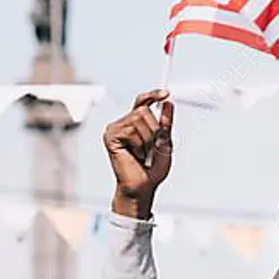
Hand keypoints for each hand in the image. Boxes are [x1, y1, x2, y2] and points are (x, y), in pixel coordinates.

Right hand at [102, 89, 174, 218]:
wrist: (143, 185)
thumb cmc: (152, 167)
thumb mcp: (165, 141)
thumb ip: (165, 122)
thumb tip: (168, 102)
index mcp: (136, 123)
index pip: (142, 102)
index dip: (153, 95)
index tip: (165, 93)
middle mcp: (123, 123)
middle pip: (144, 110)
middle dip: (155, 130)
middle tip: (153, 148)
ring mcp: (115, 129)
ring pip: (139, 119)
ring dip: (148, 139)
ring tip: (144, 153)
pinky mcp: (110, 136)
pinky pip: (131, 130)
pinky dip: (139, 144)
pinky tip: (135, 155)